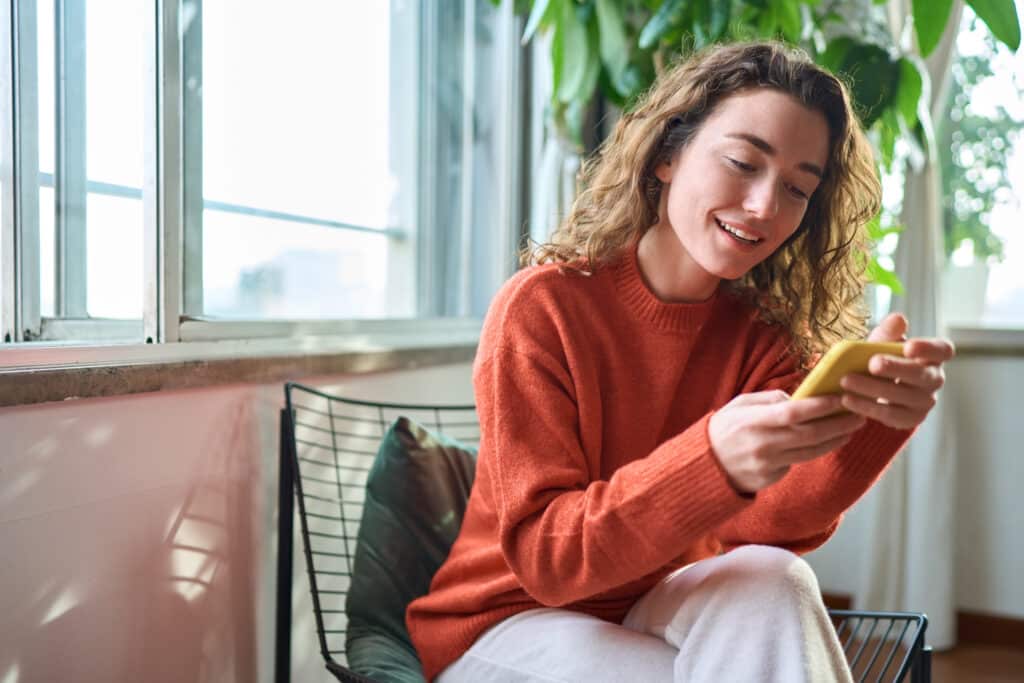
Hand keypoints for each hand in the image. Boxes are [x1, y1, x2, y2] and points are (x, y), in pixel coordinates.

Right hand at [708, 390, 866, 493]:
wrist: (705, 465)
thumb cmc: (724, 428)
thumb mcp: (739, 405)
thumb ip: (769, 399)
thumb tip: (801, 399)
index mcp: (752, 422)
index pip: (792, 414)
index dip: (819, 406)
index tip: (840, 398)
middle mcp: (762, 445)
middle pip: (810, 435)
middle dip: (839, 424)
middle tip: (859, 414)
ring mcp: (767, 465)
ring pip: (811, 452)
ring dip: (835, 440)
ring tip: (851, 428)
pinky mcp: (771, 479)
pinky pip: (797, 462)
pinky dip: (814, 450)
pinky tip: (827, 441)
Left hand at [839, 313, 954, 429]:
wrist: (874, 387)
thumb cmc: (882, 358)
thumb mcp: (882, 343)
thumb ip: (888, 332)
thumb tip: (898, 318)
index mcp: (933, 356)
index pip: (942, 350)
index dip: (928, 349)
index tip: (908, 346)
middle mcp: (934, 379)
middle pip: (921, 375)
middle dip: (896, 369)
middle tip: (872, 363)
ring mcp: (925, 402)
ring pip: (902, 397)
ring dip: (873, 389)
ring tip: (846, 380)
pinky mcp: (911, 419)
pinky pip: (890, 415)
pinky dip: (866, 407)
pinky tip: (847, 399)